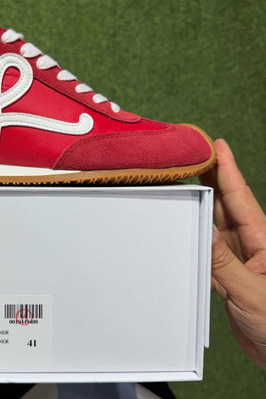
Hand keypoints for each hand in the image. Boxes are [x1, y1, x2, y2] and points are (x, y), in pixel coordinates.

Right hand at [200, 139, 265, 369]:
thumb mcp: (252, 292)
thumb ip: (225, 262)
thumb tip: (203, 228)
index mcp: (263, 241)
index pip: (240, 198)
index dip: (228, 169)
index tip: (216, 145)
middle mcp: (249, 245)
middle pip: (224, 205)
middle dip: (208, 179)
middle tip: (189, 158)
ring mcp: (237, 260)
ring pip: (213, 226)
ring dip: (197, 207)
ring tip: (179, 187)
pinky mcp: (227, 277)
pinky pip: (206, 251)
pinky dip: (193, 239)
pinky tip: (181, 230)